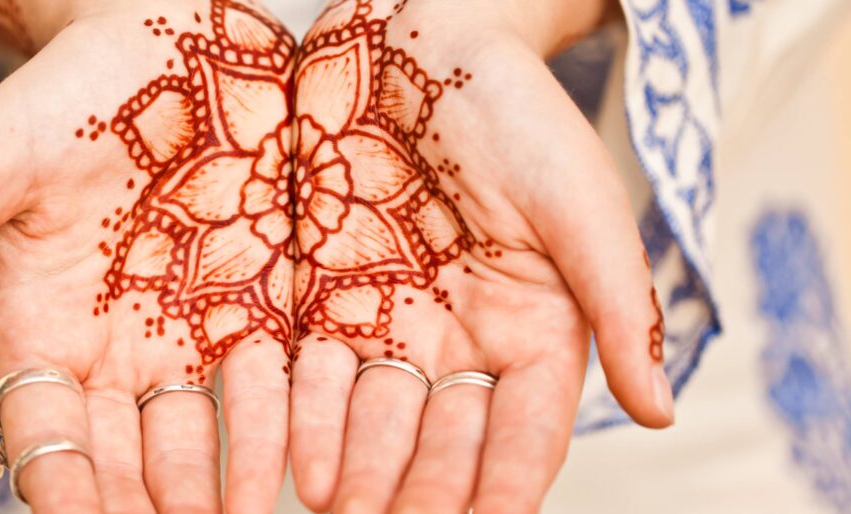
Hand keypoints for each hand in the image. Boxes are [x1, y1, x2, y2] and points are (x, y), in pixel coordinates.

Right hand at [0, 1, 294, 511]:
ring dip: (207, 485)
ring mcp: (191, 332)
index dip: (57, 480)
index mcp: (46, 330)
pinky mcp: (261, 301)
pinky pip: (270, 379)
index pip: (44, 430)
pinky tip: (289, 464)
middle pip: (122, 455)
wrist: (160, 42)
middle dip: (137, 503)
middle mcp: (118, 350)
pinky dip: (276, 425)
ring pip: (197, 435)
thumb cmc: (63, 100)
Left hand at [287, 1, 670, 511]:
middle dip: (420, 484)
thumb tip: (661, 410)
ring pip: (372, 413)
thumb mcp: (575, 202)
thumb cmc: (513, 113)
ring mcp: (387, 321)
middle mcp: (458, 340)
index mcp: (531, 328)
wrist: (418, 40)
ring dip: (355, 461)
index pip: (526, 427)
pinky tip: (288, 451)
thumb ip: (614, 303)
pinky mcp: (322, 295)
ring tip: (334, 502)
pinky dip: (302, 411)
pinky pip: (310, 367)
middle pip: (442, 435)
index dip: (508, 481)